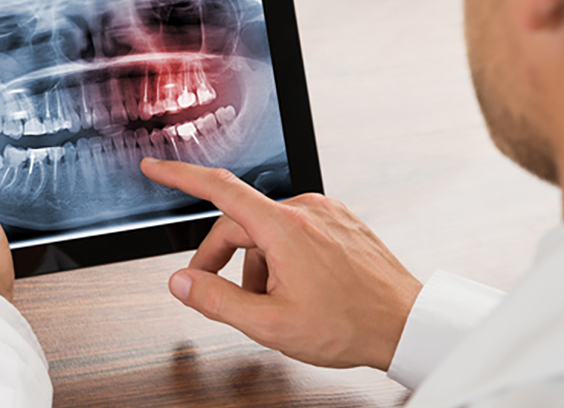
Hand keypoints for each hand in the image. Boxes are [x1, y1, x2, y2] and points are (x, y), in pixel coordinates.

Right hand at [141, 159, 422, 370]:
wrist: (408, 325)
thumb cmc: (350, 326)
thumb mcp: (270, 325)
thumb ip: (216, 301)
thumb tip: (181, 283)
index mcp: (284, 228)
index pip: (218, 189)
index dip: (179, 176)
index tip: (155, 168)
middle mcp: (306, 210)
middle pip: (239, 222)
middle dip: (220, 258)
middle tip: (214, 294)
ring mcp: (327, 214)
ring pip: (267, 231)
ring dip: (255, 264)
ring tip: (272, 303)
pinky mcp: (341, 222)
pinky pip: (295, 231)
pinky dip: (281, 257)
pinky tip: (296, 289)